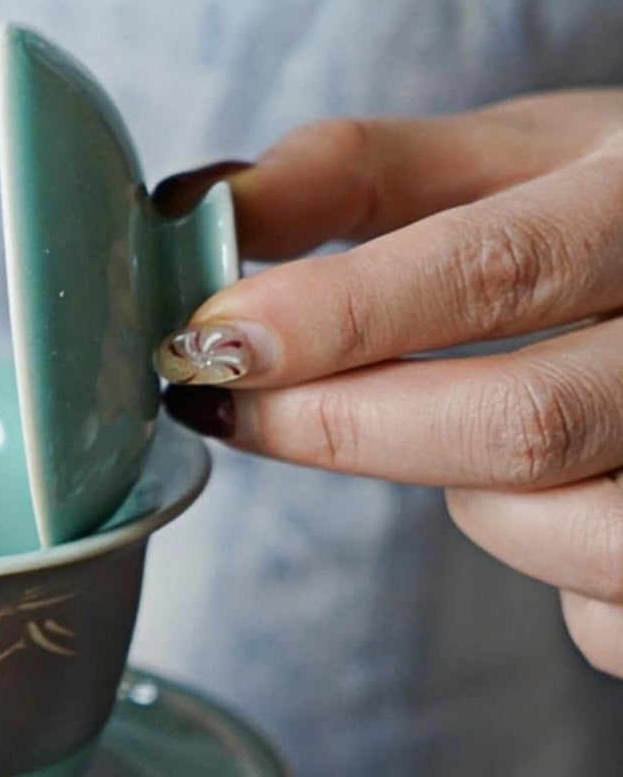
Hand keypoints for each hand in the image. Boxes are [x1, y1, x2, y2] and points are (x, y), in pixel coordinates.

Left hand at [154, 92, 622, 677]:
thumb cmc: (611, 214)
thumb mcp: (510, 157)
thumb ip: (355, 173)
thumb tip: (196, 210)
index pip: (497, 269)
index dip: (338, 318)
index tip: (210, 341)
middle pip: (523, 425)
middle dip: (342, 431)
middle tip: (230, 407)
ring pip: (567, 533)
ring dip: (473, 502)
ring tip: (463, 430)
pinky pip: (603, 619)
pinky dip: (543, 567)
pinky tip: (553, 491)